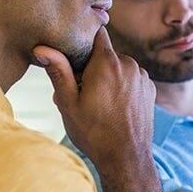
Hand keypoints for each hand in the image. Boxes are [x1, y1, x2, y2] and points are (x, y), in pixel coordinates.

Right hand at [34, 26, 155, 173]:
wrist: (126, 158)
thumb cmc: (94, 132)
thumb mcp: (68, 102)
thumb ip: (58, 71)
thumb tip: (42, 48)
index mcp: (107, 62)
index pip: (97, 33)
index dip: (84, 42)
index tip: (75, 57)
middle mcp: (129, 64)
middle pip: (106, 53)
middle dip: (92, 67)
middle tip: (79, 92)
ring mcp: (142, 76)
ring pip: (119, 67)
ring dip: (107, 78)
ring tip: (96, 103)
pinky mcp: (150, 89)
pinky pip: (132, 79)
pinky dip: (122, 87)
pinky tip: (113, 107)